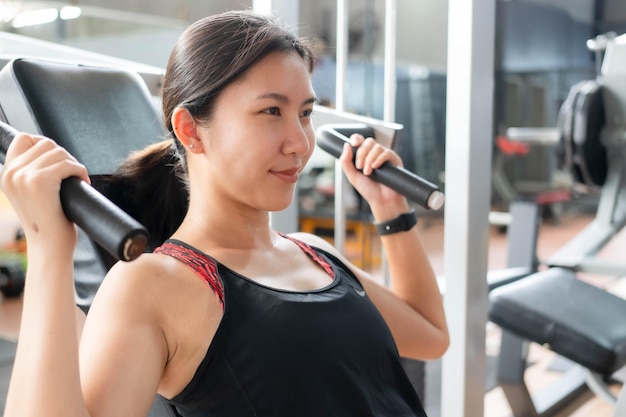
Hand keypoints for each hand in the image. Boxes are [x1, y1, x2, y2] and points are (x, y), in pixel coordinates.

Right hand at [0, 132, 89, 250]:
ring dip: (73, 164)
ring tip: (77, 180)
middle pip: (45, 143)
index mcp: (6, 174)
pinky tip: (83, 183)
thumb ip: (31, 172)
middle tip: (72, 175)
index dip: (45, 145)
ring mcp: (23, 177)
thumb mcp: (30, 193)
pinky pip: (68, 164)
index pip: (24, 139)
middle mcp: (11, 173)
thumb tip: (49, 148)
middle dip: (64, 157)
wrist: (49, 247)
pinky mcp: (39, 182)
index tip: (59, 161)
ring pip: (58, 152)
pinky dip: (80, 171)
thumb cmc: (48, 222)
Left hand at [339, 134, 408, 216]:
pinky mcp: (394, 160)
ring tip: (368, 173)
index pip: (360, 140)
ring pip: (376, 147)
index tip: (354, 144)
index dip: (356, 138)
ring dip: (369, 159)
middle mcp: (374, 154)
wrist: (381, 200)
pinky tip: (375, 168)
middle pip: (368, 142)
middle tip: (360, 167)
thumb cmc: (368, 190)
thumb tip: (346, 145)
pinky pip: (386, 152)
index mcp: (364, 156)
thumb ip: (346, 161)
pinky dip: (378, 159)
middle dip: (361, 154)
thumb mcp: (352, 176)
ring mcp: (385, 156)